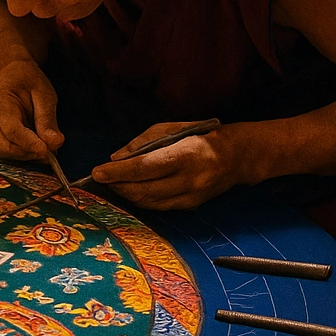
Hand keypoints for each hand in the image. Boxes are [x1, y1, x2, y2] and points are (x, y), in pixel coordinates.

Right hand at [0, 58, 63, 160]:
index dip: (29, 144)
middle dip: (26, 153)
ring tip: (42, 148)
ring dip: (22, 155)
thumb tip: (55, 143)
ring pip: (0, 151)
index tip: (47, 151)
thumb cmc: (28, 80)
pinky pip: (0, 149)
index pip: (11, 129)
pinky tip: (32, 147)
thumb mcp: (44, 94)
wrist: (11, 73)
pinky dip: (18, 152)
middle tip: (48, 152)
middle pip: (2, 145)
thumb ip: (47, 120)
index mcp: (0, 99)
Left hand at [89, 121, 241, 208]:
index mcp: (186, 154)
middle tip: (102, 178)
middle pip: (144, 189)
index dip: (119, 172)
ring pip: (149, 201)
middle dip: (118, 185)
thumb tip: (116, 158)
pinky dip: (141, 199)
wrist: (237, 156)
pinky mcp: (190, 206)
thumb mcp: (172, 129)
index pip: (145, 167)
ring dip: (127, 194)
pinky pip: (158, 206)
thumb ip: (142, 143)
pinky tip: (132, 190)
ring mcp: (191, 196)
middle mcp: (190, 179)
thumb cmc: (201, 136)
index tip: (98, 172)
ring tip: (114, 183)